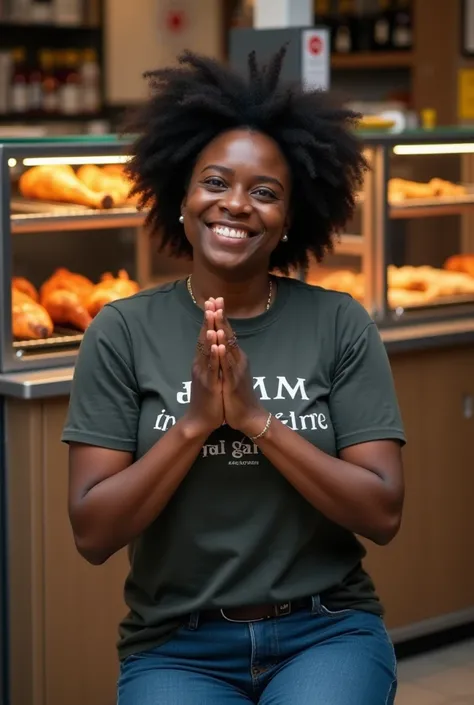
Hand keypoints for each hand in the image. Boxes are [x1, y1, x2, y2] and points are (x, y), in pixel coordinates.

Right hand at [184, 303, 223, 436]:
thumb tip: (214, 346)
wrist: (200, 420)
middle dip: (209, 319)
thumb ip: (210, 361)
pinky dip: (214, 355)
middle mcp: (200, 364)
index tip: (213, 301)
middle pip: (204, 337)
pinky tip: (216, 344)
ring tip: (212, 316)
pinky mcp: (209, 385)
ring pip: (206, 350)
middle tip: (211, 301)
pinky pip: (212, 368)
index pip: (206, 335)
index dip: (210, 318)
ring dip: (210, 332)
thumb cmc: (207, 398)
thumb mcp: (210, 375)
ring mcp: (203, 374)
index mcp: (202, 361)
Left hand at [213, 298, 267, 437]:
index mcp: (236, 358)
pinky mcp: (233, 383)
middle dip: (220, 316)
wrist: (250, 417)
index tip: (214, 300)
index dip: (220, 316)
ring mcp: (236, 370)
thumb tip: (223, 345)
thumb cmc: (239, 396)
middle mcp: (238, 360)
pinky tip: (218, 345)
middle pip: (228, 334)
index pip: (227, 332)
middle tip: (215, 299)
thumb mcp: (232, 373)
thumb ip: (228, 359)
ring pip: (228, 347)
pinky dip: (223, 355)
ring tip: (215, 315)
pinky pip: (227, 367)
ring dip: (221, 330)